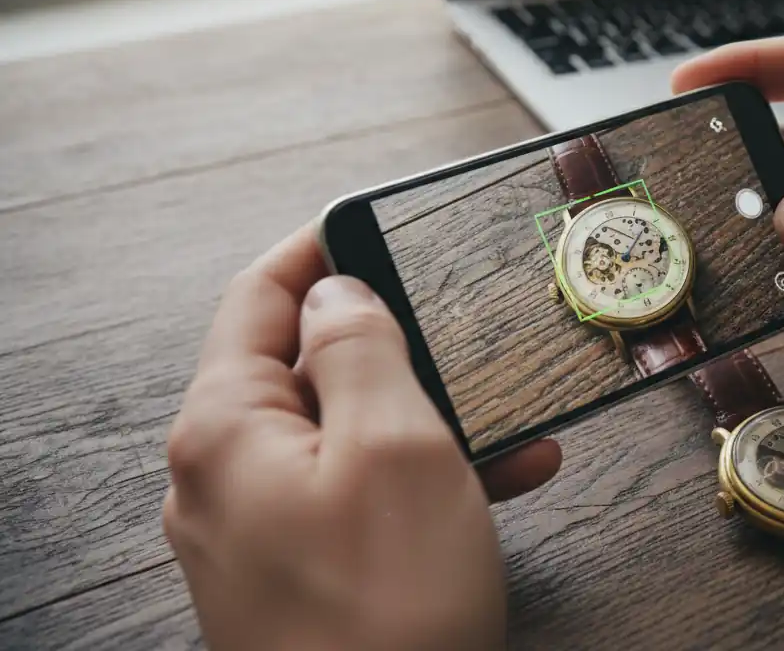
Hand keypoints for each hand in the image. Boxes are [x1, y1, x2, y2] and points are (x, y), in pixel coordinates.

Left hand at [163, 223, 560, 650]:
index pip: (257, 300)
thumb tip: (337, 293)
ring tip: (509, 412)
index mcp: (225, 430)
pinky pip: (360, 498)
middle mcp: (225, 478)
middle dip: (392, 344)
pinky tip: (505, 477)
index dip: (316, 250)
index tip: (367, 221)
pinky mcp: (302, 576)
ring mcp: (260, 533)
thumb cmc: (387, 613)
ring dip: (427, 415)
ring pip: (346, 437)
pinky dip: (423, 477)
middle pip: (303, 369)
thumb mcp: (395, 446)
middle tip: (458, 325)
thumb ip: (361, 349)